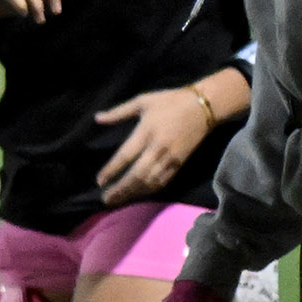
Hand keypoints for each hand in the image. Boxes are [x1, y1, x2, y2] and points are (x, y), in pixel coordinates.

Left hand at [94, 85, 214, 205]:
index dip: (112, 170)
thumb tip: (96, 118)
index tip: (99, 181)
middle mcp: (158, 148)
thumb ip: (119, 112)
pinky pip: (163, 181)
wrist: (204, 106)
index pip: (125, 155)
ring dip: (133, 193)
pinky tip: (138, 194)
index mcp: (146, 131)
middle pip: (137, 174)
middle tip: (105, 198)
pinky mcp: (180, 163)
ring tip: (117, 200)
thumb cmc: (170, 101)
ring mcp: (170, 157)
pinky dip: (149, 190)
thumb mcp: (142, 101)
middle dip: (121, 189)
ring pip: (150, 181)